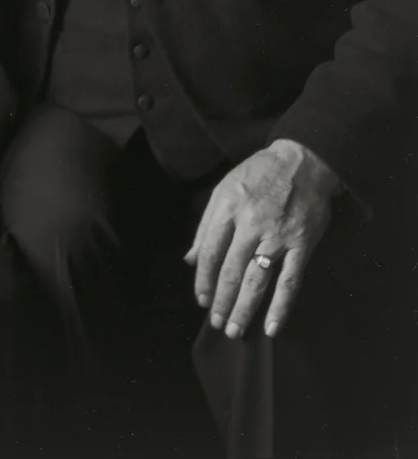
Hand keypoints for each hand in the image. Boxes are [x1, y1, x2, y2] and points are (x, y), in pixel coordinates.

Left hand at [185, 139, 340, 338]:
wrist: (302, 161)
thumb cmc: (258, 174)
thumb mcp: (224, 189)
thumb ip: (206, 225)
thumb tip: (190, 259)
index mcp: (228, 208)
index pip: (210, 252)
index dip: (203, 280)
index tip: (201, 300)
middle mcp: (251, 224)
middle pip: (231, 270)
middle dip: (221, 300)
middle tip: (217, 323)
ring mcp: (278, 236)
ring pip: (257, 280)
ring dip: (244, 308)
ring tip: (234, 330)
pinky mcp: (302, 245)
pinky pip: (290, 281)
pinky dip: (280, 307)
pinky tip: (271, 327)